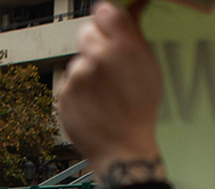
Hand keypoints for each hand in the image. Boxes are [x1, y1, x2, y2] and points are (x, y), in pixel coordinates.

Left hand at [58, 2, 163, 176]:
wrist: (123, 149)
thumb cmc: (140, 113)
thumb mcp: (150, 70)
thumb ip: (135, 37)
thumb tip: (131, 9)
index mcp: (125, 47)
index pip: (105, 11)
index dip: (106, 22)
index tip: (108, 31)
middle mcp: (99, 57)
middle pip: (86, 33)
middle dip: (94, 46)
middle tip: (107, 70)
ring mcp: (79, 75)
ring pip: (78, 60)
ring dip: (86, 72)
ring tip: (101, 95)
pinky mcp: (64, 92)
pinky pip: (68, 82)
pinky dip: (76, 91)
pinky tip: (91, 105)